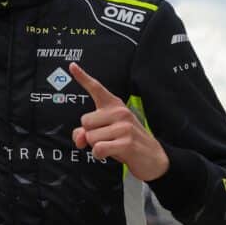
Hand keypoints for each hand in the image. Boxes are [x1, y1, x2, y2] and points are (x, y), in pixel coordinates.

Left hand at [69, 63, 168, 181]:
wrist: (154, 158)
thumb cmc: (126, 142)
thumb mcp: (105, 133)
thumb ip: (86, 132)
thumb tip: (79, 138)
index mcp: (114, 106)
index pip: (96, 88)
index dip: (82, 77)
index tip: (72, 66)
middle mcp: (119, 112)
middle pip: (85, 121)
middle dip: (89, 134)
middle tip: (106, 139)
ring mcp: (124, 127)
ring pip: (90, 137)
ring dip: (96, 146)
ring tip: (112, 146)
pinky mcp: (126, 143)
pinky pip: (98, 148)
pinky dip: (99, 154)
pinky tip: (109, 154)